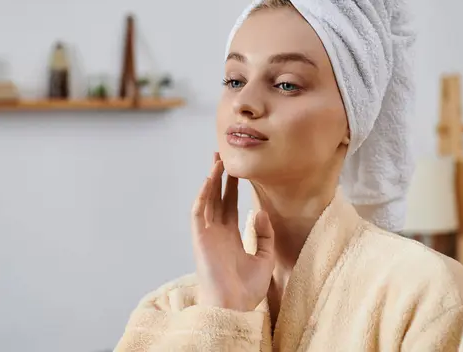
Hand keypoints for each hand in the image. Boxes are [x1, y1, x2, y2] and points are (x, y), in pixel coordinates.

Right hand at [191, 152, 274, 310]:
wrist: (235, 306)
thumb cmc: (247, 289)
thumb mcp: (265, 258)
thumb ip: (264, 235)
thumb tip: (261, 213)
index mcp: (230, 237)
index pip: (229, 205)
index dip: (232, 187)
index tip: (237, 169)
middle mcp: (217, 232)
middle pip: (216, 198)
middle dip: (219, 177)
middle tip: (222, 156)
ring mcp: (207, 234)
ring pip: (206, 200)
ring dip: (210, 180)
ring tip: (217, 160)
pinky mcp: (199, 238)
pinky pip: (198, 212)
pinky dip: (202, 196)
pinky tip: (209, 180)